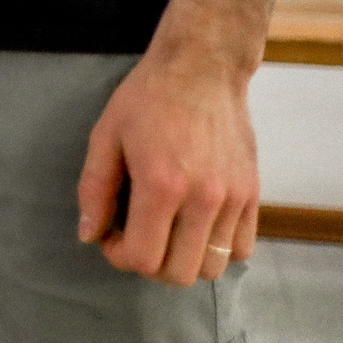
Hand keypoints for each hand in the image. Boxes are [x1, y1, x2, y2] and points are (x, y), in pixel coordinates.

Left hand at [77, 52, 259, 285]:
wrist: (202, 68)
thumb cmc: (147, 98)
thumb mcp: (106, 136)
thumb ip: (94, 189)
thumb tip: (89, 235)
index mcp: (161, 186)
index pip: (144, 259)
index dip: (119, 256)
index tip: (111, 235)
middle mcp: (203, 200)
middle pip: (179, 274)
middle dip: (149, 264)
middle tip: (136, 235)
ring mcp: (234, 200)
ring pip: (214, 269)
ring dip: (184, 260)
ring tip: (167, 231)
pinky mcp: (254, 194)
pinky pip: (241, 249)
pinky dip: (218, 250)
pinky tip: (196, 225)